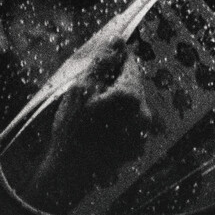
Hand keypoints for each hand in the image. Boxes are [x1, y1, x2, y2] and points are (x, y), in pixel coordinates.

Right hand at [27, 37, 152, 213]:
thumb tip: (118, 40)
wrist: (70, 173)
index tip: (104, 58)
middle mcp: (144, 113)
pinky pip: (128, 124)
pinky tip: (97, 128)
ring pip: (130, 105)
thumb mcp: (83, 89)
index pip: (131, 64)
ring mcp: (142, 133)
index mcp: (132, 95)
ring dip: (115, 103)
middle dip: (113, 83)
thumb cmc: (73, 130)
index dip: (116, 58)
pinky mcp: (135, 147)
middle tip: (89, 89)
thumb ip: (103, 62)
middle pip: (131, 85)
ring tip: (90, 112)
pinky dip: (116, 121)